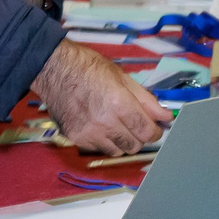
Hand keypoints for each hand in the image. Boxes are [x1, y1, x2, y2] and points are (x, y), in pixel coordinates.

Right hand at [35, 38, 173, 154]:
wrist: (53, 69)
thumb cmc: (87, 67)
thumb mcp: (122, 77)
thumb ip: (145, 100)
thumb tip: (165, 116)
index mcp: (118, 104)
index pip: (146, 132)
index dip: (155, 132)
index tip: (154, 128)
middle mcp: (104, 122)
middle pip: (134, 146)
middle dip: (139, 136)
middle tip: (136, 124)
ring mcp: (88, 132)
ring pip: (117, 151)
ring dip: (122, 141)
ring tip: (116, 124)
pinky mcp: (76, 138)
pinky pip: (98, 148)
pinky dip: (104, 140)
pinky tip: (99, 125)